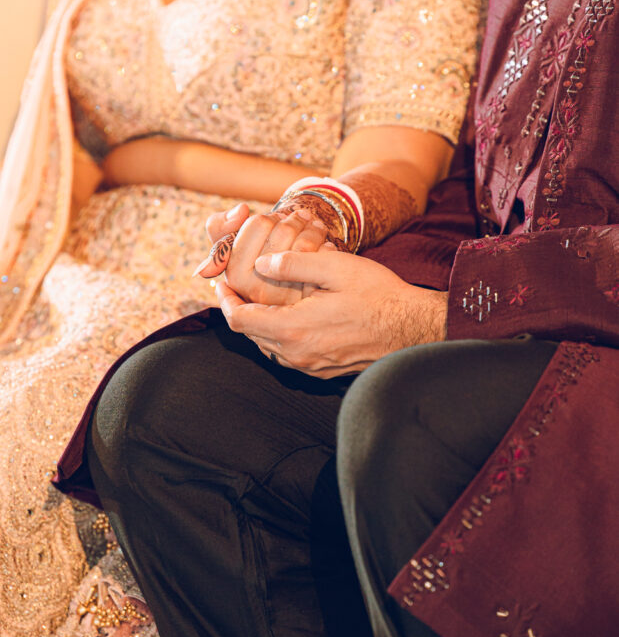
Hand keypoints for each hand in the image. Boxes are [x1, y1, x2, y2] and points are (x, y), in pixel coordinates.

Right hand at [195, 202, 340, 305]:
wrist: (289, 297)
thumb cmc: (259, 262)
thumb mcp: (232, 246)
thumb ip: (219, 226)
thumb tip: (241, 210)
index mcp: (235, 276)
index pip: (258, 223)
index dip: (270, 216)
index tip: (276, 221)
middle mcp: (257, 291)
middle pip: (282, 230)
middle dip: (293, 218)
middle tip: (300, 219)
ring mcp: (283, 298)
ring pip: (304, 242)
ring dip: (312, 227)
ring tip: (314, 227)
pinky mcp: (309, 301)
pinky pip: (323, 258)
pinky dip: (326, 247)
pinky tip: (325, 244)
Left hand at [216, 249, 447, 377]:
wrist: (415, 329)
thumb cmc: (379, 295)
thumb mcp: (335, 267)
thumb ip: (293, 264)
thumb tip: (261, 265)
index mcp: (293, 329)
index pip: (239, 320)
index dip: (225, 300)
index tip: (222, 282)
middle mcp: (297, 355)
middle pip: (251, 335)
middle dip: (240, 310)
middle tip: (237, 285)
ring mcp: (311, 367)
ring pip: (269, 346)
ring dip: (260, 323)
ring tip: (261, 297)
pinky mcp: (324, 371)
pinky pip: (289, 354)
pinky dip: (280, 335)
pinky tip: (290, 314)